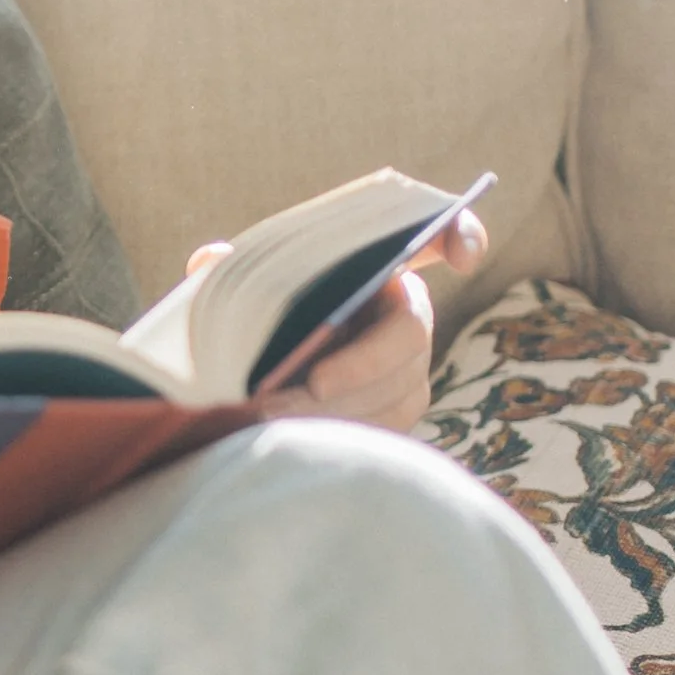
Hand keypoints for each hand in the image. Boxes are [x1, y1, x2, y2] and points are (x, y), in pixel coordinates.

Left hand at [184, 208, 486, 436]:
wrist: (246, 375)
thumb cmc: (253, 316)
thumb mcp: (240, 288)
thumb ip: (232, 272)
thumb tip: (211, 259)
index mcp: (376, 262)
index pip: (439, 235)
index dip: (461, 236)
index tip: (462, 258)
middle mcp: (404, 310)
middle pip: (411, 334)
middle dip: (363, 363)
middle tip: (312, 386)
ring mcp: (410, 363)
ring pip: (400, 387)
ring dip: (345, 405)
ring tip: (280, 417)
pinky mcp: (398, 408)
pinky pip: (386, 424)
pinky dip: (343, 432)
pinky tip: (298, 440)